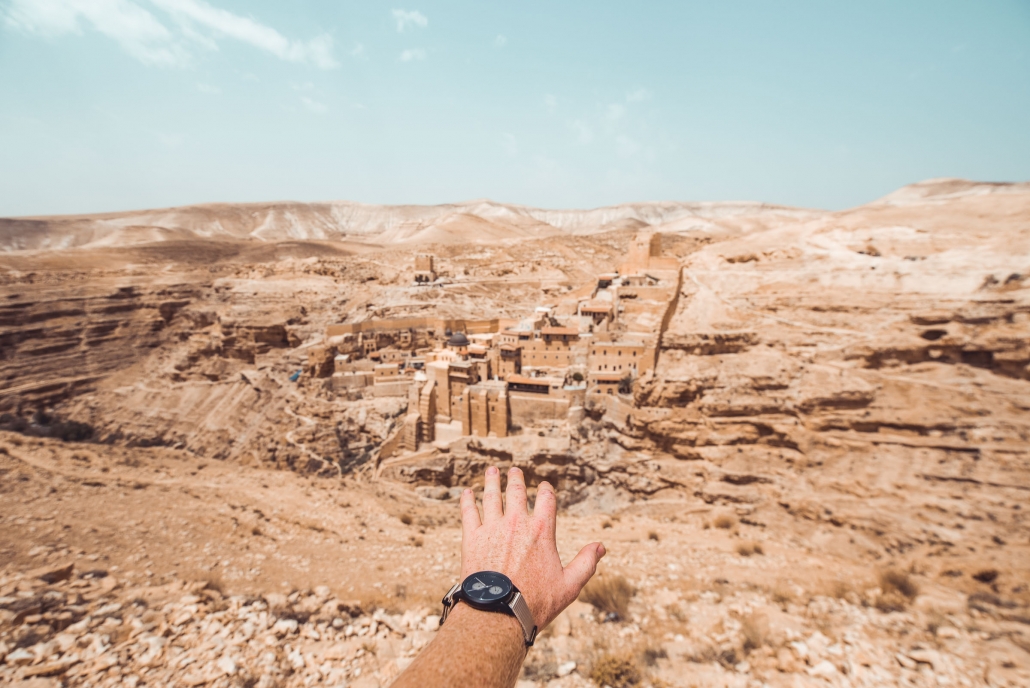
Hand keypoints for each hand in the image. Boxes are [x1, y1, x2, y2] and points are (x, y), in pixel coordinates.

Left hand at [459, 466, 605, 629]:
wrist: (498, 613)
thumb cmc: (535, 602)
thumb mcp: (569, 586)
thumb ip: (586, 563)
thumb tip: (601, 547)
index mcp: (542, 531)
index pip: (546, 499)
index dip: (546, 489)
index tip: (544, 485)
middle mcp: (516, 523)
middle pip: (516, 491)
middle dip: (516, 479)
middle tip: (514, 470)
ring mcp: (492, 528)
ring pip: (491, 496)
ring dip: (491, 481)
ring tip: (491, 471)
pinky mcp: (471, 538)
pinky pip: (468, 512)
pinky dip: (467, 501)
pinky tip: (466, 493)